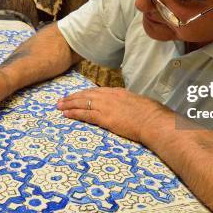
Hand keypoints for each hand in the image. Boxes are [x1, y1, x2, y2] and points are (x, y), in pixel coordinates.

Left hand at [56, 87, 172, 142]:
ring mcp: (106, 106)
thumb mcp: (140, 104)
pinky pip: (85, 114)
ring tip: (59, 106)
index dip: (85, 93)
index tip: (77, 95)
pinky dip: (74, 114)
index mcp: (119, 92)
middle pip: (86, 94)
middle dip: (73, 97)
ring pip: (82, 103)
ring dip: (69, 104)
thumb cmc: (152, 115)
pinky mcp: (104, 118)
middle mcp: (110, 97)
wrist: (154, 121)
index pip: (97, 91)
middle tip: (61, 100)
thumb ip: (130, 105)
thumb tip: (129, 109)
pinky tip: (66, 114)